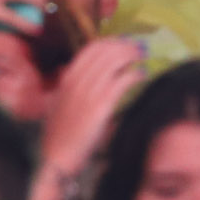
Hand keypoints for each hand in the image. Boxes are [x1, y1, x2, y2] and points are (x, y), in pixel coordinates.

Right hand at [41, 36, 146, 183]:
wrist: (57, 157)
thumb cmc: (60, 134)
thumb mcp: (57, 103)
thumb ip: (66, 86)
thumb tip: (68, 70)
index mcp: (67, 79)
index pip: (91, 49)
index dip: (110, 42)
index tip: (124, 42)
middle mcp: (77, 81)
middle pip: (105, 52)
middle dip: (125, 46)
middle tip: (139, 47)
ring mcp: (87, 93)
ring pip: (114, 63)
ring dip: (131, 56)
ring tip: (142, 57)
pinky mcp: (99, 107)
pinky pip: (121, 82)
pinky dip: (133, 75)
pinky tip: (141, 75)